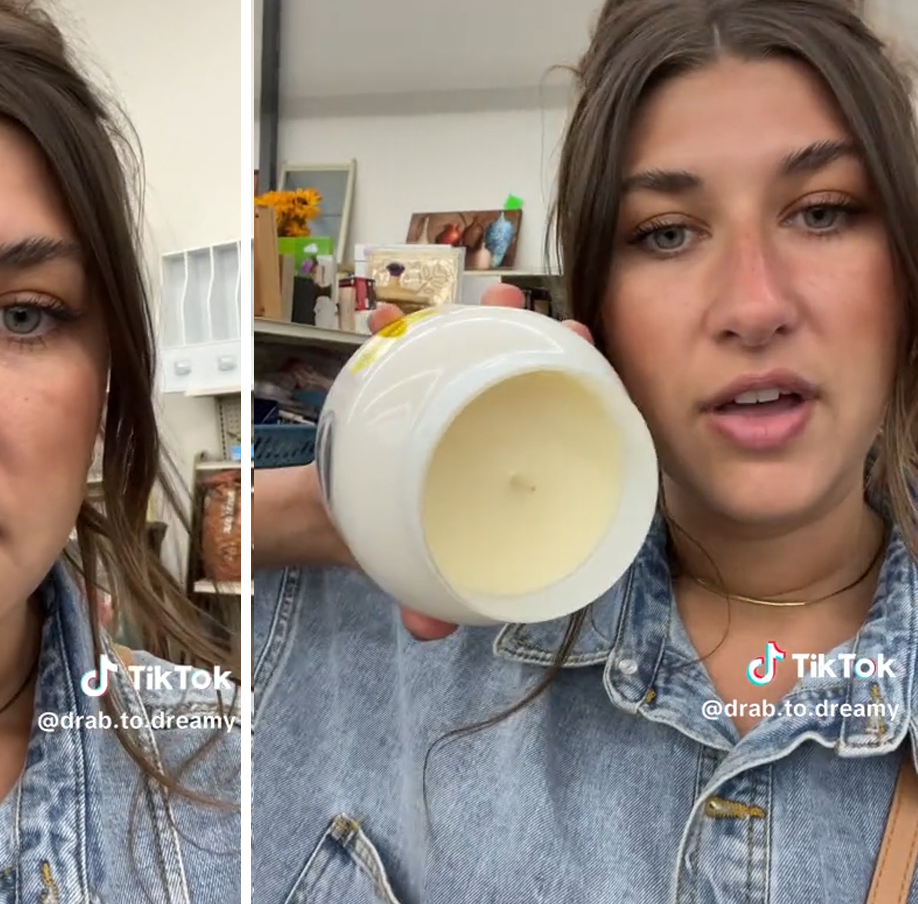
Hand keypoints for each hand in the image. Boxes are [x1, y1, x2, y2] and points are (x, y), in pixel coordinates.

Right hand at [272, 283, 592, 640]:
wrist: (345, 523)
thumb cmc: (405, 539)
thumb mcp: (422, 567)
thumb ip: (427, 598)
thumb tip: (426, 630)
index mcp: (513, 460)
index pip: (560, 409)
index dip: (579, 372)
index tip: (581, 340)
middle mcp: (489, 423)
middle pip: (520, 364)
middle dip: (527, 328)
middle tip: (519, 305)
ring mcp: (447, 401)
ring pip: (471, 347)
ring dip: (471, 315)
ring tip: (481, 296)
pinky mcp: (403, 391)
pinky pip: (409, 352)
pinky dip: (397, 332)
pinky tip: (383, 320)